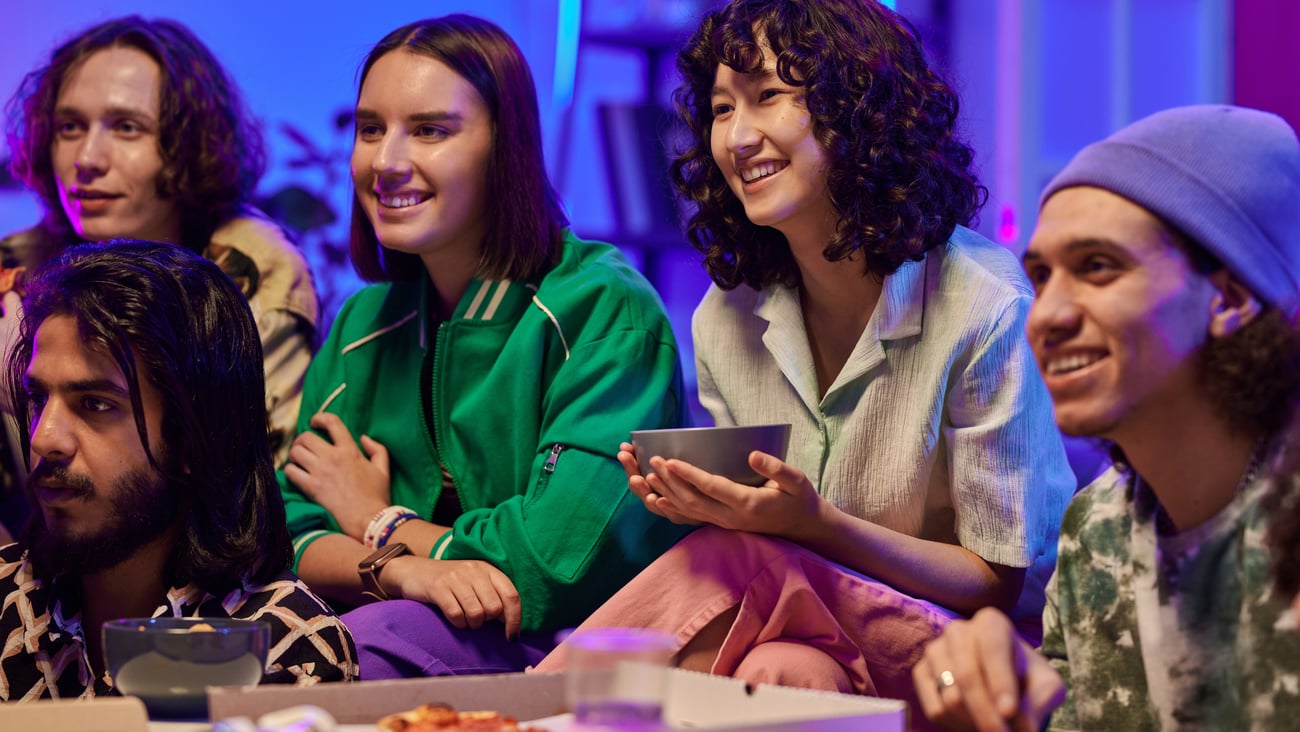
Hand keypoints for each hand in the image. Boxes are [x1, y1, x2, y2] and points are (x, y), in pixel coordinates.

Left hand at [285, 412, 390, 539]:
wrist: (368, 519)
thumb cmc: (377, 496)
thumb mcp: (384, 469)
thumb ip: (377, 449)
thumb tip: (364, 438)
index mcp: (350, 450)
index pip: (332, 423)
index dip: (320, 418)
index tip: (315, 422)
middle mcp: (333, 457)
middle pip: (306, 437)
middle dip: (302, 439)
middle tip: (304, 446)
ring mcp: (320, 472)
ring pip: (296, 452)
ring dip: (295, 454)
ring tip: (298, 460)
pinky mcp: (311, 487)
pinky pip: (291, 471)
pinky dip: (290, 471)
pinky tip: (296, 474)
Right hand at [384, 555, 521, 638]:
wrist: (415, 571)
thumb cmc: (451, 583)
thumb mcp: (475, 583)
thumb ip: (493, 597)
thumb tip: (510, 622)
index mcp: (488, 569)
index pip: (511, 595)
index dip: (514, 619)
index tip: (511, 637)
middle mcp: (474, 570)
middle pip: (494, 607)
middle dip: (488, 621)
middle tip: (477, 621)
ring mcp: (455, 578)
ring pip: (476, 613)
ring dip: (472, 624)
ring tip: (466, 620)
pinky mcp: (437, 587)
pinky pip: (456, 614)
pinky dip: (458, 623)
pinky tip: (455, 620)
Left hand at [619, 443, 826, 538]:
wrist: (803, 527)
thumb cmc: (799, 499)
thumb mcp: (797, 480)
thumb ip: (776, 468)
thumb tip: (753, 455)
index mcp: (748, 503)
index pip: (711, 487)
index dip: (688, 474)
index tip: (669, 461)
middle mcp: (731, 517)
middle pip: (693, 500)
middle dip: (670, 482)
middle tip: (653, 462)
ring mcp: (725, 523)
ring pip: (689, 511)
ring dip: (667, 493)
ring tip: (647, 476)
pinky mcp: (721, 524)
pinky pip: (692, 518)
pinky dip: (672, 509)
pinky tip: (657, 499)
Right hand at [912, 607, 1065, 731]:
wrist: (1003, 682)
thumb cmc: (1026, 678)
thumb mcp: (1046, 686)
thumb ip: (1039, 700)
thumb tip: (1019, 725)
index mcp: (991, 623)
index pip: (992, 649)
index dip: (1000, 682)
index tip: (1008, 712)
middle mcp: (958, 630)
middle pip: (967, 676)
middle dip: (986, 713)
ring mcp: (934, 650)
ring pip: (950, 697)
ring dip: (974, 722)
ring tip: (993, 728)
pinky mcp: (921, 673)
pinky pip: (935, 709)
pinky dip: (956, 726)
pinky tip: (973, 724)